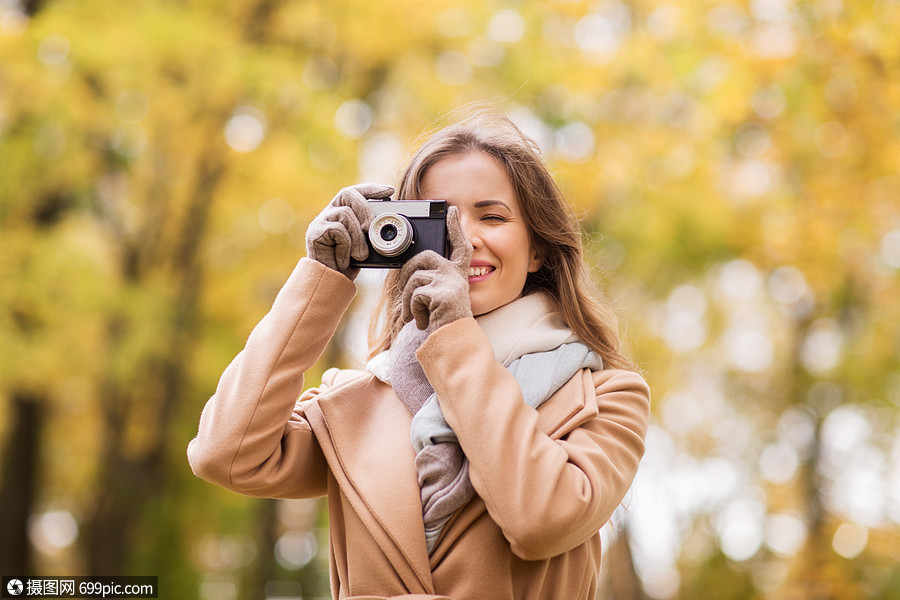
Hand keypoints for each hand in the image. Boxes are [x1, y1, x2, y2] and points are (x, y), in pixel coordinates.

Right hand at [305, 183, 393, 279]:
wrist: (332, 282)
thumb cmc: (350, 263)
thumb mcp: (366, 243)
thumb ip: (372, 230)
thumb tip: (389, 222)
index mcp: (342, 211)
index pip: (355, 191)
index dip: (371, 189)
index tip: (389, 191)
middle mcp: (329, 212)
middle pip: (348, 194)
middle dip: (365, 209)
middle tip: (371, 229)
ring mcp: (320, 222)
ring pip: (345, 214)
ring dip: (358, 236)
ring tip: (361, 255)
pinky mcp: (314, 233)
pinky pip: (336, 230)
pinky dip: (345, 246)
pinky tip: (345, 259)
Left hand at [397, 206, 472, 329]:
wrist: (453, 340)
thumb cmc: (443, 321)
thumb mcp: (438, 296)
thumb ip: (429, 281)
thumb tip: (407, 273)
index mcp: (457, 273)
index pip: (459, 245)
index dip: (454, 227)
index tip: (451, 210)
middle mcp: (456, 274)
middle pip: (423, 257)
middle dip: (406, 273)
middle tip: (404, 295)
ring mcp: (449, 282)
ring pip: (413, 279)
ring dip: (407, 301)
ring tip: (414, 316)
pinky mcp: (441, 293)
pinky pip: (414, 295)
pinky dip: (413, 311)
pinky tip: (421, 322)